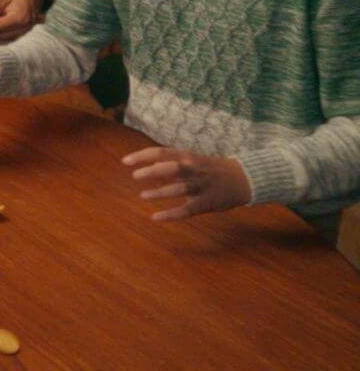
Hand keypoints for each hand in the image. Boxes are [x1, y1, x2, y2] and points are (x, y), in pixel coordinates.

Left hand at [122, 146, 252, 221]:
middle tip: (135, 176)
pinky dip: (171, 214)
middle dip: (152, 171)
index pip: (162, 152)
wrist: (245, 178)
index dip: (142, 156)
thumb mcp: (193, 159)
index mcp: (189, 157)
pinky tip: (156, 217)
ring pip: (180, 189)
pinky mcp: (207, 203)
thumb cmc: (212, 169)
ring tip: (143, 195)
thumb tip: (150, 163)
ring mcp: (201, 187)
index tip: (125, 161)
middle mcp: (194, 170)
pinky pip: (187, 210)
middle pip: (172, 168)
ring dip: (160, 193)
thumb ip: (172, 161)